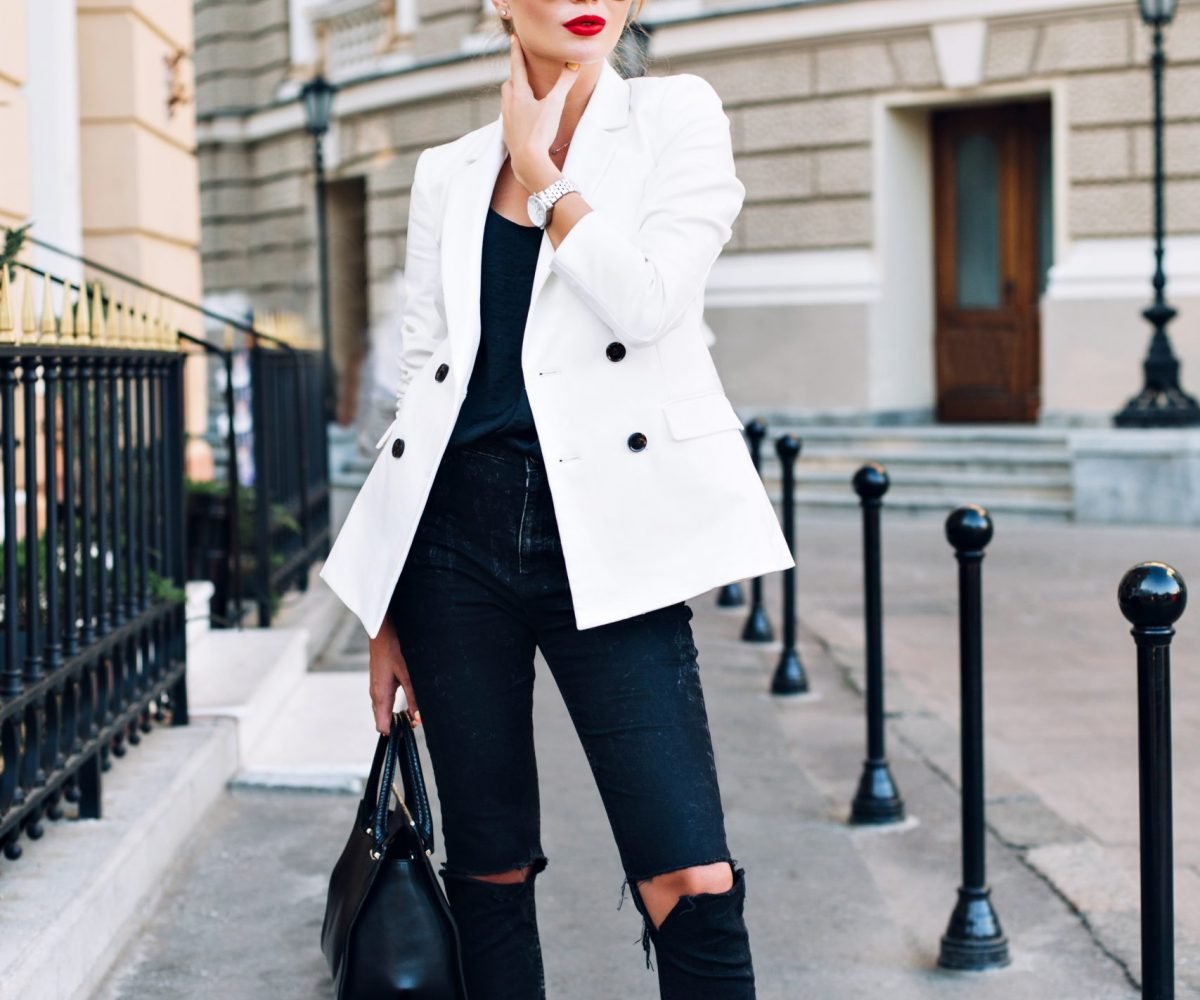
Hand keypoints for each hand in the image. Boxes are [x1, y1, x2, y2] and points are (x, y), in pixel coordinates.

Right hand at [368, 616, 420, 734]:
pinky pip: (381, 700)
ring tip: (410, 718)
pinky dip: (391, 707)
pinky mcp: (377, 681)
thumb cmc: (394, 650)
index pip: (381, 725)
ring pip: (381, 710)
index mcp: (381, 695)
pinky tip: (402, 704)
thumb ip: (413, 697)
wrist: (382, 632)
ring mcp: (374, 687)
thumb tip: (418, 718)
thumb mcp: (408, 675)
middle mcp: (375, 694)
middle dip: (395, 726)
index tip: (408, 733)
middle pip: (381, 719)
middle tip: (412, 726)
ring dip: (393, 717)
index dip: (394, 733)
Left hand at [501, 35, 578, 191]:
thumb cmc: (540, 132)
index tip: (513, 38)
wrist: (528, 161)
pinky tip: (521, 118)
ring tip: (521, 93)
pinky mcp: (508, 135)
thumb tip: (574, 64)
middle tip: (519, 69)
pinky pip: (509, 116)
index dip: (516, 51)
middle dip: (514, 74)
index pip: (517, 66)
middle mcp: (509, 105)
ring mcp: (507, 120)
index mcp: (519, 94)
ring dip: (513, 93)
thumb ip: (564, 83)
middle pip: (509, 83)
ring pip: (507, 100)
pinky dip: (514, 111)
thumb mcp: (555, 105)